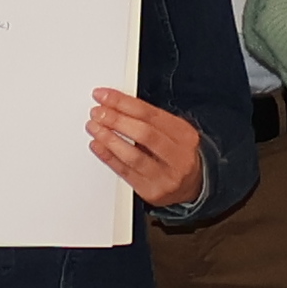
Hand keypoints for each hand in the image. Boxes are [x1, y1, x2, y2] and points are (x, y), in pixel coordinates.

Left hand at [86, 88, 206, 209]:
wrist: (192, 186)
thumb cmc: (178, 155)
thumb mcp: (173, 132)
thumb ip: (148, 119)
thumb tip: (115, 104)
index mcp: (184, 135)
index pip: (150, 114)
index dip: (123, 103)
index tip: (104, 96)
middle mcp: (178, 156)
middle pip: (144, 134)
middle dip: (117, 120)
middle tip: (98, 112)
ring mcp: (165, 176)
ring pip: (133, 156)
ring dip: (109, 139)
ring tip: (94, 127)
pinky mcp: (150, 191)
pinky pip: (125, 172)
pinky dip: (108, 157)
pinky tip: (98, 145)